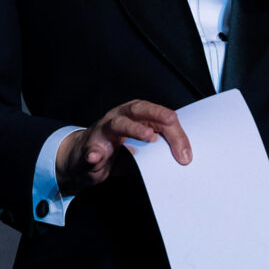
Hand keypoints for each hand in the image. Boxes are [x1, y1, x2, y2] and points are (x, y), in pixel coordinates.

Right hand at [55, 99, 191, 193]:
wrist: (83, 158)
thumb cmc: (115, 149)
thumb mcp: (140, 146)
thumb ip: (159, 148)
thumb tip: (185, 157)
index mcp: (134, 116)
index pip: (157, 117)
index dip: (174, 131)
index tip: (186, 150)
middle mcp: (119, 118)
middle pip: (138, 110)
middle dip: (156, 113)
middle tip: (171, 120)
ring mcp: (103, 131)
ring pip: (118, 124)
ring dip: (135, 128)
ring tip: (149, 136)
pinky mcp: (89, 148)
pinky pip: (91, 149)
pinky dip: (94, 153)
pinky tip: (96, 157)